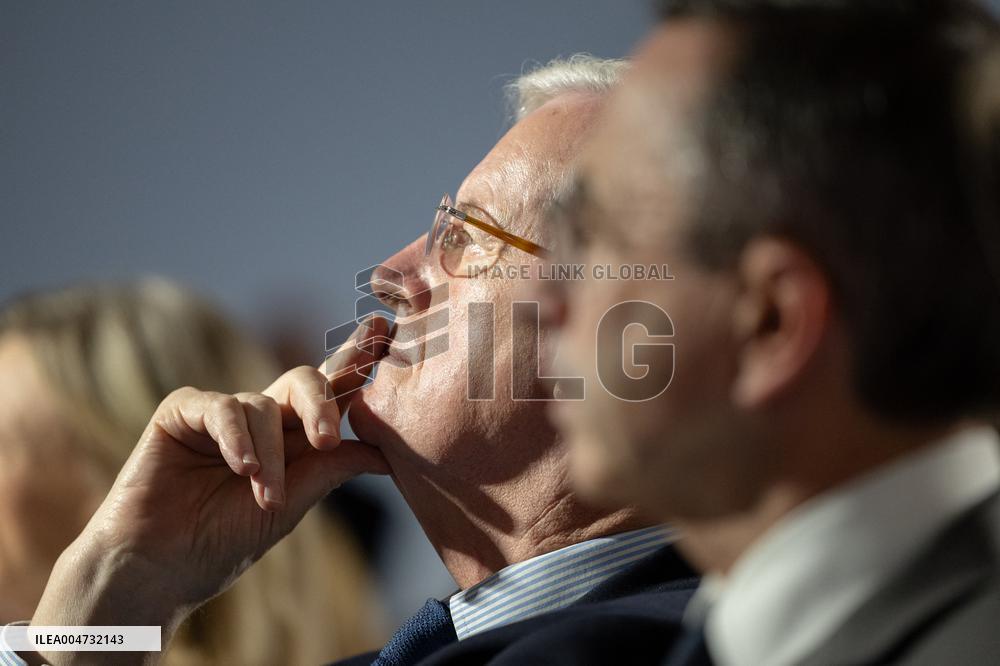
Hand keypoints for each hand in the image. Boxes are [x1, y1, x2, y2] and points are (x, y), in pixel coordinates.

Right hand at [31, 317, 390, 659]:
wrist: (161, 569)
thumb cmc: (224, 540)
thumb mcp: (291, 505)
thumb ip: (331, 470)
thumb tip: (388, 453)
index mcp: (293, 435)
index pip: (332, 390)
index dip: (357, 360)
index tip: (384, 331)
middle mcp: (262, 415)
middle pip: (305, 380)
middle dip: (321, 403)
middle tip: (327, 440)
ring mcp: (222, 410)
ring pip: (262, 407)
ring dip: (270, 458)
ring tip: (266, 498)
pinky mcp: (182, 411)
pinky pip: (221, 408)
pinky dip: (236, 440)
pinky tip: (242, 469)